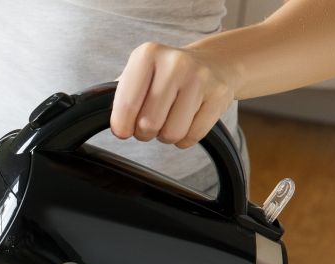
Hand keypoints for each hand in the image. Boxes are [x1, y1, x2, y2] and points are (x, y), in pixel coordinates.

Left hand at [110, 42, 238, 148]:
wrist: (215, 63)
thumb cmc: (167, 75)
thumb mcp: (140, 74)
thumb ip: (121, 97)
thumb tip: (115, 125)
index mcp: (147, 54)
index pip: (126, 105)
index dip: (122, 126)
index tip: (124, 129)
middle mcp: (174, 62)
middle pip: (148, 124)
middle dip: (144, 132)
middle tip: (149, 123)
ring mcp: (200, 78)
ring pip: (172, 133)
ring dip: (166, 136)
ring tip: (169, 120)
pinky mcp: (219, 94)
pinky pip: (192, 136)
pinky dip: (185, 138)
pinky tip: (187, 121)